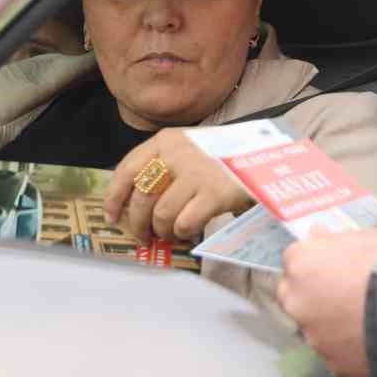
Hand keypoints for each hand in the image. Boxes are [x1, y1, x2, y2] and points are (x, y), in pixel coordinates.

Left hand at [106, 128, 254, 240]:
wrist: (265, 155)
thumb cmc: (224, 156)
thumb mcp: (189, 148)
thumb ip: (163, 166)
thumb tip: (134, 203)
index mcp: (166, 140)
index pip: (127, 169)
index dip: (114, 197)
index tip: (111, 215)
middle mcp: (177, 154)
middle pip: (141, 197)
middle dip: (137, 223)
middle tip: (143, 235)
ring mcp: (196, 173)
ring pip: (161, 214)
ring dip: (162, 231)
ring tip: (170, 234)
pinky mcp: (214, 194)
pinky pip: (184, 222)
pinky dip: (182, 233)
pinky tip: (189, 232)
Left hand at [277, 228, 376, 376]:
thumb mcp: (366, 237)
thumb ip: (334, 238)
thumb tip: (316, 234)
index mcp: (300, 262)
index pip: (295, 259)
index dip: (317, 262)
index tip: (336, 266)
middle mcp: (295, 300)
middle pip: (295, 294)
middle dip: (313, 292)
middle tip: (345, 292)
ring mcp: (311, 333)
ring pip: (313, 324)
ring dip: (328, 320)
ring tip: (362, 316)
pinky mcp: (330, 361)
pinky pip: (332, 348)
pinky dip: (344, 344)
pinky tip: (368, 335)